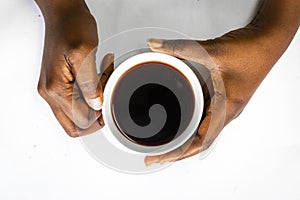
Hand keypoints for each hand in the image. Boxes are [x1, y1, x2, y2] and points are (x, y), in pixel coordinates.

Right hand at [36, 0, 113, 136]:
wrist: (64, 13)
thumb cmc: (71, 26)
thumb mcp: (84, 54)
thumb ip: (90, 84)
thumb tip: (96, 104)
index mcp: (56, 88)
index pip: (78, 121)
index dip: (97, 119)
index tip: (109, 106)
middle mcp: (51, 91)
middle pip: (74, 124)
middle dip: (95, 116)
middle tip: (107, 99)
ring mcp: (54, 87)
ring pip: (76, 112)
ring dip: (94, 102)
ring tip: (103, 81)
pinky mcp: (60, 82)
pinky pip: (76, 98)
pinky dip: (91, 92)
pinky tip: (99, 76)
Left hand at [145, 0, 299, 164]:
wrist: (268, 43)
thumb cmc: (251, 51)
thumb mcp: (212, 51)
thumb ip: (181, 48)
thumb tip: (156, 46)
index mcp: (226, 107)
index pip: (199, 140)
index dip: (178, 152)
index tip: (160, 158)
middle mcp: (226, 111)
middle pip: (198, 141)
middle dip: (176, 151)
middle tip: (155, 155)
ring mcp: (225, 107)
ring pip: (202, 131)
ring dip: (184, 140)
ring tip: (164, 145)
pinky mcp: (223, 99)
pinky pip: (204, 118)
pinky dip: (190, 125)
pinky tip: (179, 123)